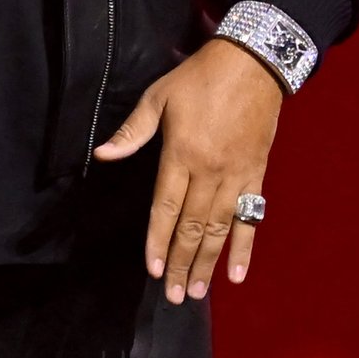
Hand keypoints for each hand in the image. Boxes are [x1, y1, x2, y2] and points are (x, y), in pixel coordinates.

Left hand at [103, 39, 285, 303]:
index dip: (158, 241)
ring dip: (208, 264)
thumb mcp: (159, 97)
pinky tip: (237, 275)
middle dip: (182, 263)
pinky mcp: (256, 174)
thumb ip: (132, 131)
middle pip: (193, 227)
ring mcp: (236, 176)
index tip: (153, 269)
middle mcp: (209, 172)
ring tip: (196, 292)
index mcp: (182, 154)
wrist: (254, 61)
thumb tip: (102, 154)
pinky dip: (244, 248)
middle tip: (173, 296)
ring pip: (219, 230)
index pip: (166, 208)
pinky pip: (251, 218)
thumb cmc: (200, 77)